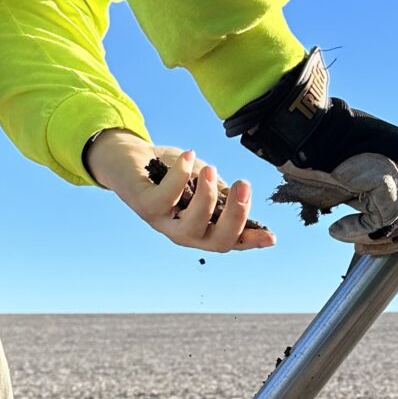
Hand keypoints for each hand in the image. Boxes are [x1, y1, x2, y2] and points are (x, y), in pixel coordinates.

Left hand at [84, 129, 274, 251]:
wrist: (126, 156)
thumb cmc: (167, 170)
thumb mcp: (200, 180)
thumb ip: (220, 192)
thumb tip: (245, 200)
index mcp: (200, 227)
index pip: (229, 241)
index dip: (250, 242)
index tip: (271, 236)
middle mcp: (182, 231)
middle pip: (216, 241)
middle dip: (235, 216)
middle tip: (245, 184)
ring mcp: (162, 221)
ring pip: (192, 225)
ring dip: (206, 197)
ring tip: (210, 168)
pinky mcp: (144, 206)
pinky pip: (165, 197)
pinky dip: (180, 176)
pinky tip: (190, 156)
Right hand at [224, 49, 397, 254]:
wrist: (302, 130)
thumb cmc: (315, 151)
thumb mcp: (352, 175)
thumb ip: (369, 194)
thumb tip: (375, 228)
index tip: (376, 237)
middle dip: (397, 239)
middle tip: (364, 248)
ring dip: (380, 239)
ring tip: (352, 241)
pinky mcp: (391, 181)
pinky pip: (385, 222)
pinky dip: (361, 232)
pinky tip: (337, 230)